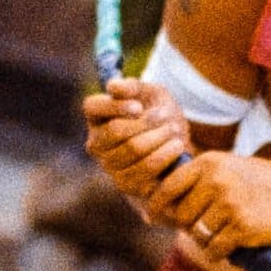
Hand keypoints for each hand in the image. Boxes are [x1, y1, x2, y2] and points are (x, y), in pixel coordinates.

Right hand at [84, 77, 190, 209]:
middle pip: (115, 130)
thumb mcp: (152, 93)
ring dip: (160, 137)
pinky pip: (146, 169)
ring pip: (133, 149)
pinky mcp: (125, 184)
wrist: (176, 145)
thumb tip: (113, 87)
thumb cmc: (159, 113)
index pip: (93, 106)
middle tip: (168, 116)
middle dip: (146, 122)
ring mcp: (109, 166)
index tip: (139, 107)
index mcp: (96, 115)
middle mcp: (96, 143)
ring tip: (176, 130)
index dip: (116, 106)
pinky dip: (166, 156)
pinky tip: (178, 147)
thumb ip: (133, 87)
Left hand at [153, 151, 270, 259]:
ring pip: (198, 234)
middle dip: (189, 226)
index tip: (151, 217)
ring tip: (218, 235)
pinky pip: (214, 248)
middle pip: (183, 215)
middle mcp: (216, 181)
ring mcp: (229, 204)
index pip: (169, 187)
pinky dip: (216, 253)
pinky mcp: (242, 227)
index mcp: (208, 164)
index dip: (157, 205)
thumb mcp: (225, 166)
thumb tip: (160, 205)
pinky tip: (226, 248)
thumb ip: (196, 179)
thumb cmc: (255, 181)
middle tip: (203, 227)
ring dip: (205, 240)